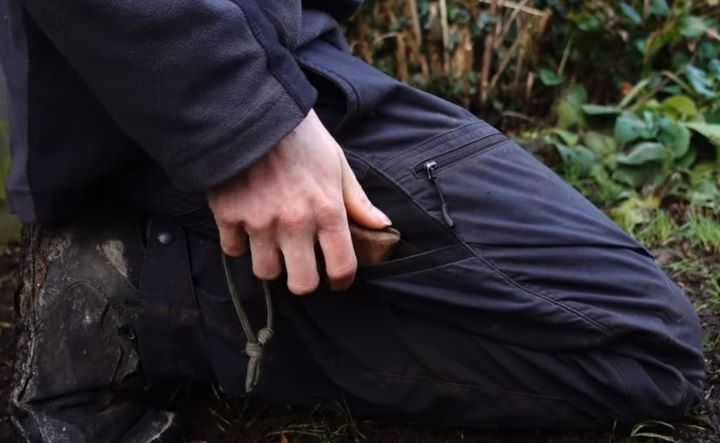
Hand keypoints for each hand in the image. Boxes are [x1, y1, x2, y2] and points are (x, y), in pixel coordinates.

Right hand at [208, 110, 391, 294]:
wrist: (252, 111)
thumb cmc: (301, 137)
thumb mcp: (338, 164)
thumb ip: (358, 201)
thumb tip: (381, 226)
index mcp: (328, 211)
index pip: (341, 267)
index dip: (341, 281)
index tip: (336, 279)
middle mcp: (296, 223)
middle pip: (302, 284)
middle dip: (304, 279)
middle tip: (302, 266)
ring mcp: (260, 222)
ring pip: (265, 272)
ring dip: (271, 262)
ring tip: (273, 243)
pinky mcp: (228, 216)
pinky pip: (233, 249)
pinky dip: (239, 243)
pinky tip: (246, 226)